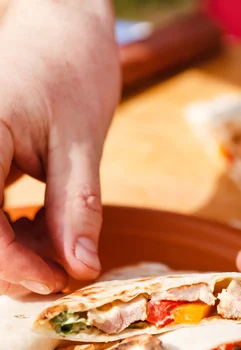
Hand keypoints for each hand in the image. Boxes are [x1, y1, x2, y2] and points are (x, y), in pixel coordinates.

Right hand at [0, 0, 119, 295]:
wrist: (58, 30)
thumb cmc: (71, 71)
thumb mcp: (82, 144)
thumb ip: (77, 209)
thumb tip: (81, 269)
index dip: (13, 266)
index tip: (56, 281)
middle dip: (12, 264)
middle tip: (61, 267)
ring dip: (13, 251)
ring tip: (56, 242)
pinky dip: (10, 232)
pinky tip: (41, 225)